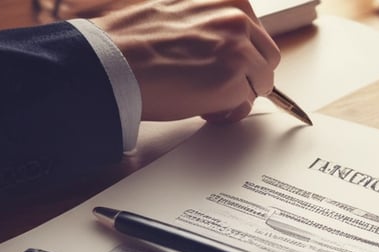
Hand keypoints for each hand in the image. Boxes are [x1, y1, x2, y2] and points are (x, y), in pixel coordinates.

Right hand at [92, 0, 279, 122]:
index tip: (228, 65)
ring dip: (239, 93)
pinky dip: (229, 110)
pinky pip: (246, 103)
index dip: (243, 55)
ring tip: (207, 98)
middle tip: (221, 87)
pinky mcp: (234, 79)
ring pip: (261, 82)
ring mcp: (239, 48)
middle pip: (267, 57)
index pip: (256, 32)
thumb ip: (214, 25)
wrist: (112, 61)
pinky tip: (204, 108)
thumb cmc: (135, 41)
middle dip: (248, 75)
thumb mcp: (182, 13)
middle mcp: (237, 17)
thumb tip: (227, 50)